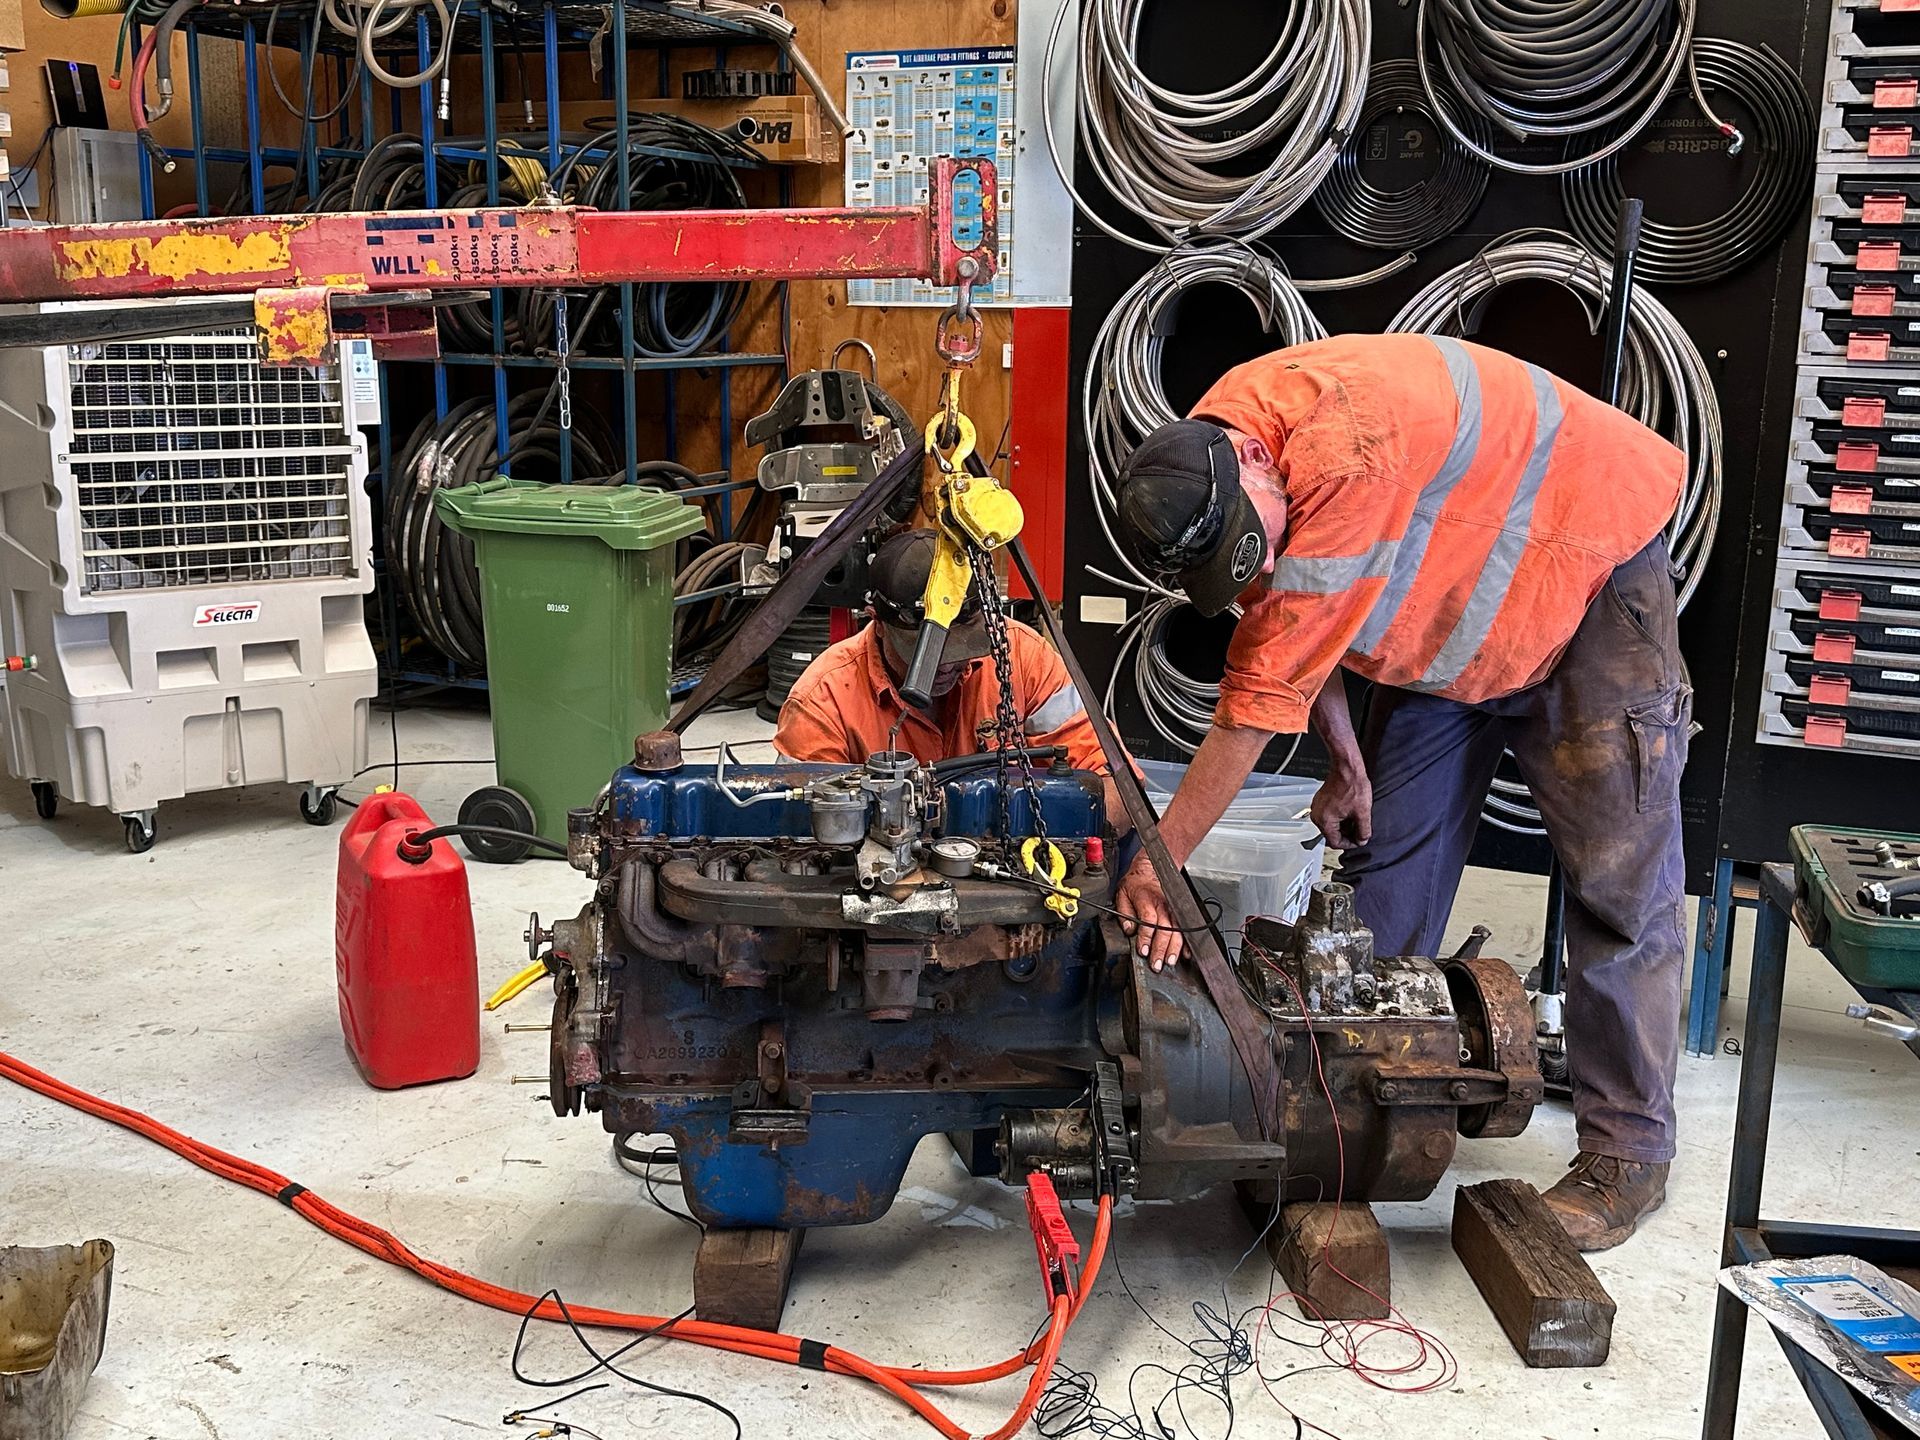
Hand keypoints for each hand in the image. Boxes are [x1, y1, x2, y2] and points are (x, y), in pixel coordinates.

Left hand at [1115, 856, 1184, 970]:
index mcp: (1146, 899)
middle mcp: (1162, 905)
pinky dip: (1186, 943)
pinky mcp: (1179, 913)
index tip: (1144, 951)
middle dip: (1161, 948)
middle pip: (1164, 929)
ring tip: (1170, 961)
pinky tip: (1185, 954)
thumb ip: (1124, 913)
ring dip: (1174, 948)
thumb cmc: (1136, 884)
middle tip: (1156, 964)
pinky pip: (1185, 929)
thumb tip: (1128, 930)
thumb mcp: (1122, 894)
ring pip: (1177, 930)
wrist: (1151, 870)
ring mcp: (1172, 909)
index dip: (1146, 937)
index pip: (1147, 920)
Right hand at [1311, 764, 1372, 848]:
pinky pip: (1329, 816)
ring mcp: (1317, 808)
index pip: (1336, 843)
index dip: (1350, 844)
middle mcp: (1317, 816)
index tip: (1359, 840)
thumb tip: (1362, 840)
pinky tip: (1349, 811)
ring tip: (1356, 818)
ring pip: (1331, 825)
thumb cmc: (1352, 785)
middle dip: (1347, 834)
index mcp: (1325, 821)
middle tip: (1360, 830)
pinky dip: (1339, 817)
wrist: (1347, 768)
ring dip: (1344, 825)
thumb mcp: (1363, 812)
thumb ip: (1363, 831)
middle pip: (1332, 835)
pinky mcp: (1320, 802)